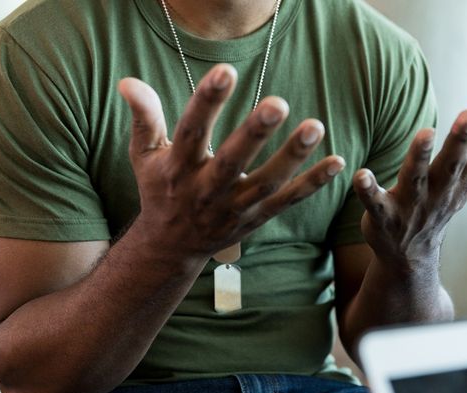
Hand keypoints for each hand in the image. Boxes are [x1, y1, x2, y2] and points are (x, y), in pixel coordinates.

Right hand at [118, 64, 345, 259]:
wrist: (171, 247)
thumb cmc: (159, 189)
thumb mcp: (143, 156)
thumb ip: (143, 118)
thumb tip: (128, 81)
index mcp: (178, 169)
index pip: (191, 132)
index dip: (207, 102)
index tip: (225, 71)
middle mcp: (206, 190)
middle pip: (232, 161)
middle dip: (254, 134)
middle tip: (278, 103)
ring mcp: (234, 207)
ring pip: (266, 183)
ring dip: (292, 157)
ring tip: (314, 126)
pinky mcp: (257, 217)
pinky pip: (288, 201)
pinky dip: (313, 184)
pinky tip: (337, 162)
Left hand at [353, 89, 466, 268]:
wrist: (410, 256)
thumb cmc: (436, 205)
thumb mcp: (462, 178)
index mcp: (458, 180)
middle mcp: (439, 192)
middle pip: (452, 164)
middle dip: (461, 139)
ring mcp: (411, 207)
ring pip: (415, 180)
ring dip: (420, 157)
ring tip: (425, 133)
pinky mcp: (383, 218)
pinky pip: (374, 203)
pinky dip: (368, 190)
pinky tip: (360, 174)